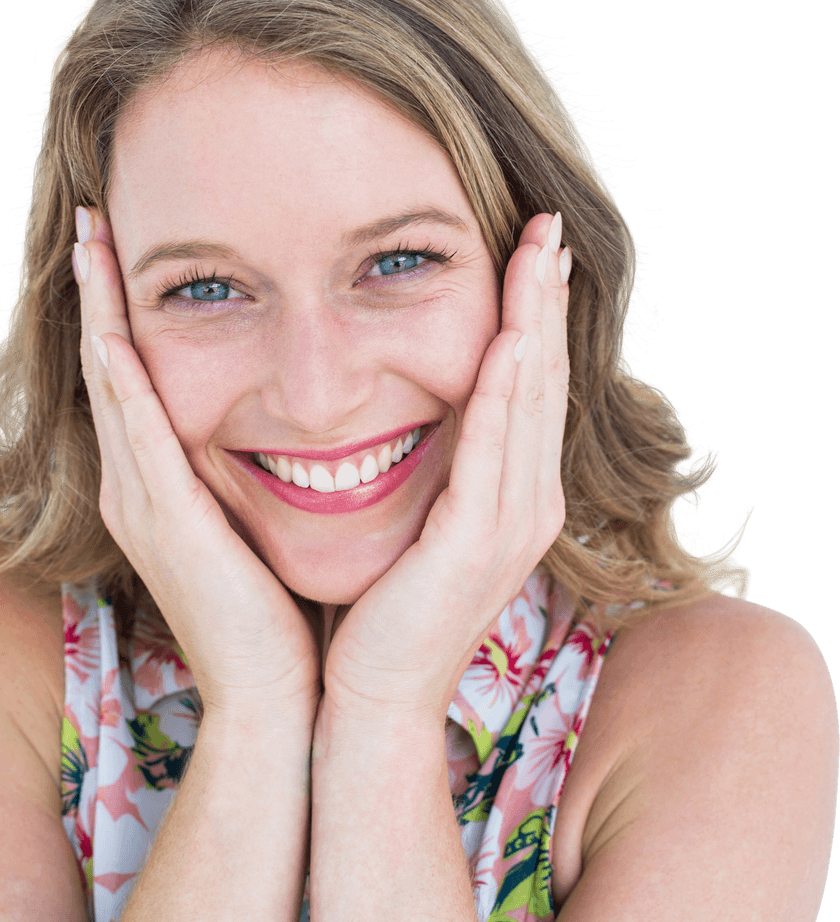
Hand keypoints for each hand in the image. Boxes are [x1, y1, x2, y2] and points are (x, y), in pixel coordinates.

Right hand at [73, 208, 321, 723]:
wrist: (277, 694)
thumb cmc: (279, 609)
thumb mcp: (259, 523)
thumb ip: (252, 472)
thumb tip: (290, 424)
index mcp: (162, 486)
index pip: (135, 379)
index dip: (121, 312)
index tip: (125, 249)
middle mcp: (138, 487)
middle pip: (109, 368)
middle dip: (98, 293)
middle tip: (95, 221)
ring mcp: (143, 505)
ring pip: (114, 387)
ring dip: (100, 312)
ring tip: (94, 244)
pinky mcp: (168, 524)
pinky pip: (140, 436)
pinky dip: (125, 382)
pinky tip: (114, 332)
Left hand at [320, 212, 570, 725]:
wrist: (373, 695)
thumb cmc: (384, 608)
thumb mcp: (420, 521)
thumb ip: (436, 466)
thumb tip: (419, 406)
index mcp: (516, 498)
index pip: (530, 388)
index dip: (537, 316)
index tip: (533, 252)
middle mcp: (529, 505)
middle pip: (543, 381)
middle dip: (547, 300)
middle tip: (549, 225)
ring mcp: (511, 526)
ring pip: (527, 402)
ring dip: (534, 323)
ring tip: (539, 253)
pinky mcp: (476, 543)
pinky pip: (491, 449)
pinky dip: (501, 390)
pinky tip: (509, 337)